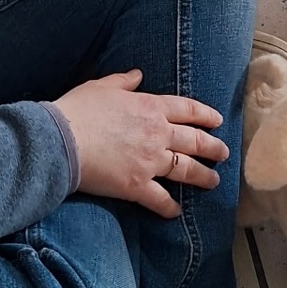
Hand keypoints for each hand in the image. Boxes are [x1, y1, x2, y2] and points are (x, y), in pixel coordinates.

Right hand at [52, 68, 227, 219]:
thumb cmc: (78, 110)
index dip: (205, 115)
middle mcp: (158, 133)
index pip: (188, 109)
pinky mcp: (137, 186)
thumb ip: (123, 81)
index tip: (217, 121)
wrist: (62, 141)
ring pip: (186, 170)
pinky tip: (176, 212)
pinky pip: (160, 199)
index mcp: (151, 107)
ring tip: (214, 181)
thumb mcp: (101, 86)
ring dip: (203, 176)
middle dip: (213, 147)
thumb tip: (138, 75)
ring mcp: (151, 161)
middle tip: (224, 153)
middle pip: (195, 141)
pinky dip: (169, 207)